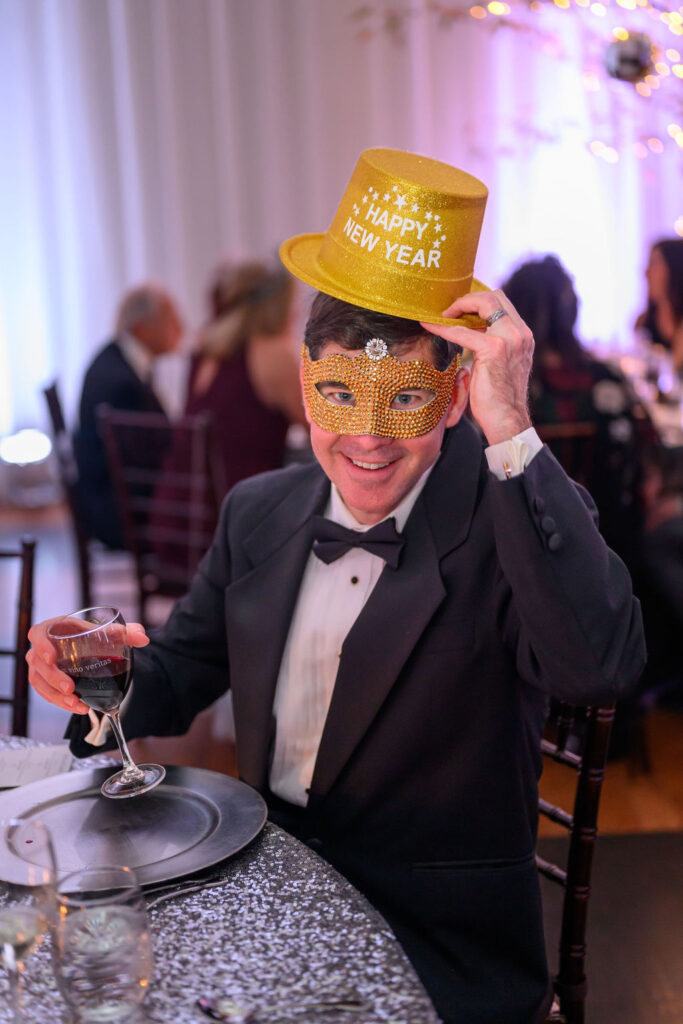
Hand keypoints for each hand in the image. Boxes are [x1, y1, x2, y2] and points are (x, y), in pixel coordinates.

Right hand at [26, 618, 149, 714]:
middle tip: (70, 688)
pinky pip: (46, 694)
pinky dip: (60, 702)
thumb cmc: (93, 636)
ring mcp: (41, 666)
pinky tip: (77, 707)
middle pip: (37, 664)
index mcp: (53, 629)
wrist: (90, 647)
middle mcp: (42, 648)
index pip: (38, 634)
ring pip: (40, 682)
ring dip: (56, 695)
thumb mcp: (108, 633)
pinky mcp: (45, 682)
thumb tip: (143, 638)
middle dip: (53, 678)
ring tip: (75, 703)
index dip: (41, 645)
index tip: (51, 658)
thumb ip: (127, 633)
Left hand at [422, 289, 533, 445]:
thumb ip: (493, 345)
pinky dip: (442, 327)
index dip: (479, 300)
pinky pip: (462, 331)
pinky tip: (429, 326)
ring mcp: (509, 339)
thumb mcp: (500, 364)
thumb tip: (473, 333)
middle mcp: (520, 333)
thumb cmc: (499, 398)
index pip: (502, 302)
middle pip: (494, 296)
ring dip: (458, 306)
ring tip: (441, 316)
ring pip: (483, 303)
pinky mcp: (493, 349)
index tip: (460, 310)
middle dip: (469, 298)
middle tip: (449, 311)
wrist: (507, 420)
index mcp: (523, 335)